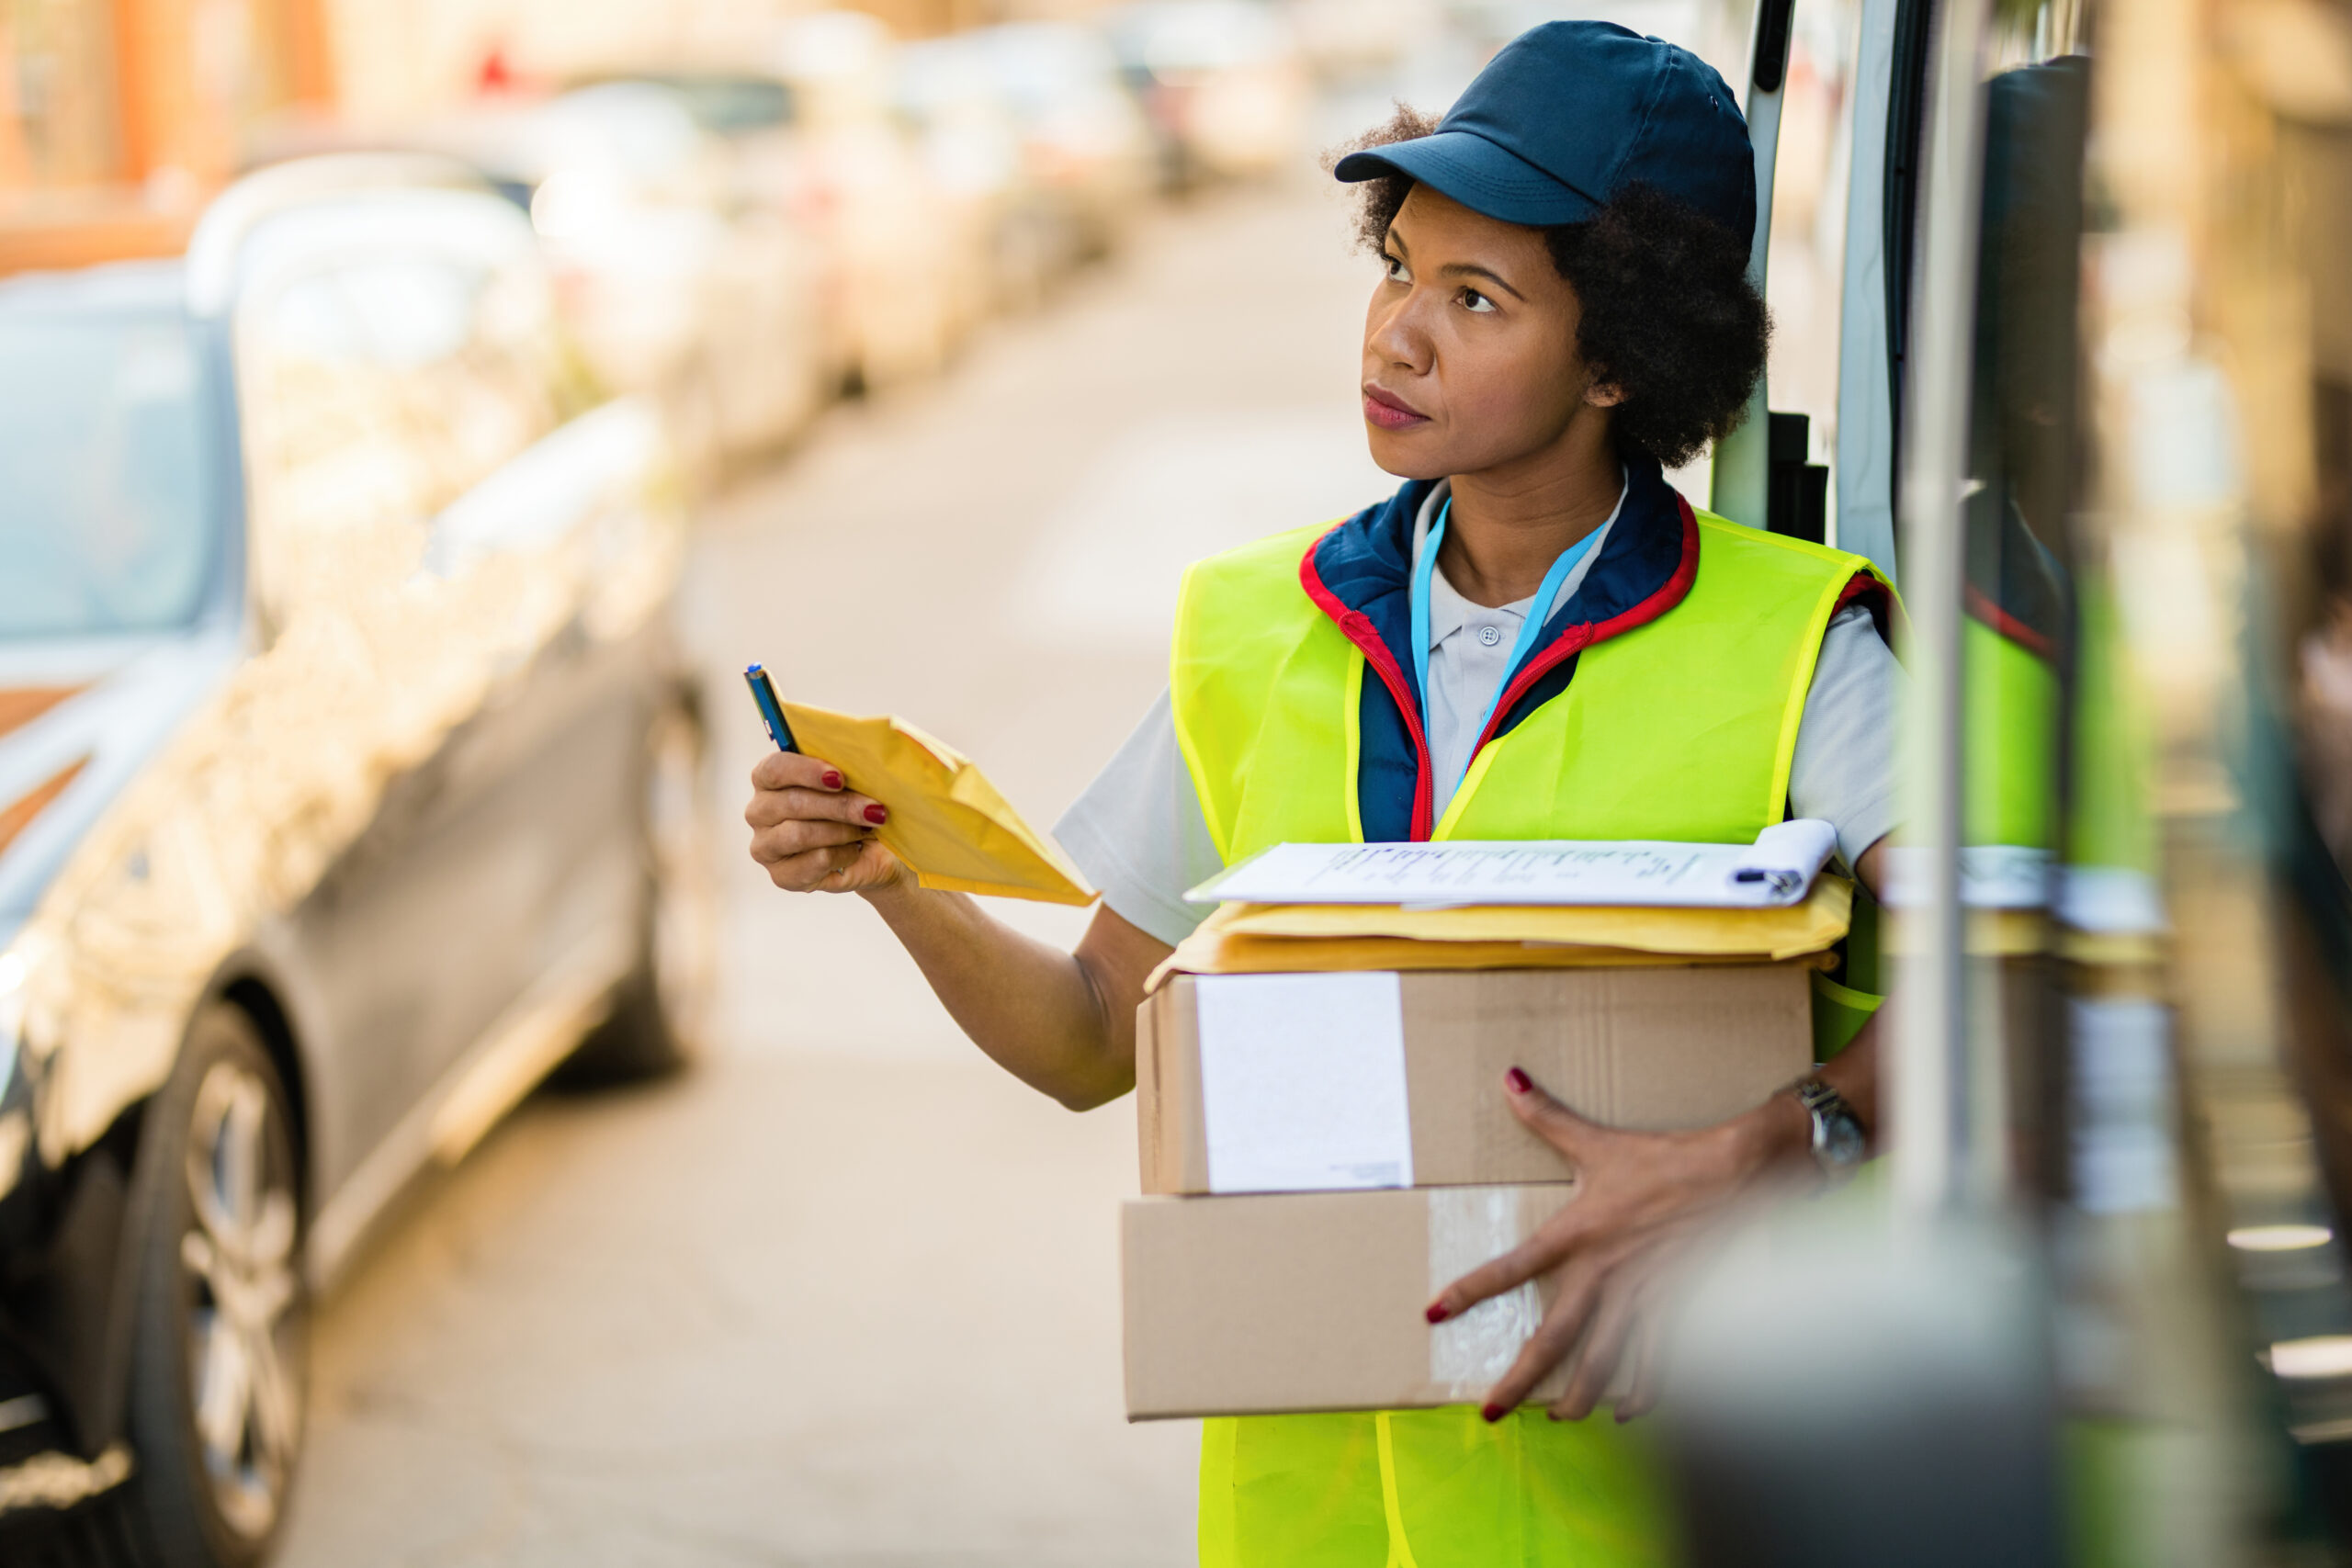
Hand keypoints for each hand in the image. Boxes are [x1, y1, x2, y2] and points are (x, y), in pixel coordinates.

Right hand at [745, 751, 905, 892]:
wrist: (873, 852)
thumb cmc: (856, 807)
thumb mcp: (853, 782)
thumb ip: (846, 765)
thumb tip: (863, 752)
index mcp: (769, 779)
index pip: (774, 768)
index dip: (806, 771)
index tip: (839, 777)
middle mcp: (759, 811)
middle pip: (791, 803)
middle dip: (838, 805)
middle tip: (872, 809)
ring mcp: (765, 846)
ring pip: (800, 834)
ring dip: (841, 830)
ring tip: (865, 829)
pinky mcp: (780, 875)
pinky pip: (813, 861)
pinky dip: (842, 854)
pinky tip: (854, 850)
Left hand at [1425, 1066, 1806, 1423]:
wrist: (1738, 1173)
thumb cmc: (1664, 1158)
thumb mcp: (1597, 1142)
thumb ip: (1548, 1118)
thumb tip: (1509, 1079)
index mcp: (1576, 1235)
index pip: (1509, 1268)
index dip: (1469, 1291)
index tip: (1434, 1313)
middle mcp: (1604, 1275)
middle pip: (1552, 1340)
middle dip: (1519, 1381)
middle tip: (1492, 1412)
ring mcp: (1644, 1298)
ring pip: (1604, 1365)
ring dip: (1580, 1398)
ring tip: (1559, 1419)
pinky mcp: (1682, 1310)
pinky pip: (1660, 1366)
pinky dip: (1644, 1393)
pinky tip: (1630, 1411)